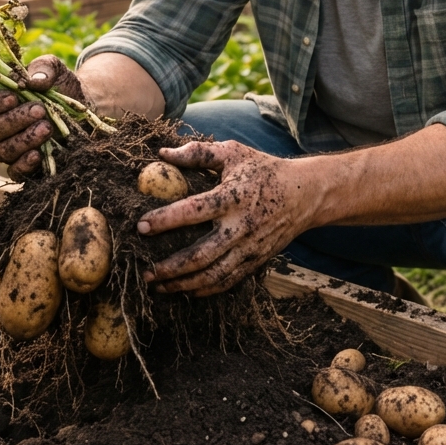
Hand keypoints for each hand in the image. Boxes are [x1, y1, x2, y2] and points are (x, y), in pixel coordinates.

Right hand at [0, 55, 84, 180]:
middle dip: (15, 120)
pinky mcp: (26, 164)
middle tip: (40, 110)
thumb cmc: (61, 85)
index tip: (13, 97)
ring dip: (24, 139)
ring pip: (3, 150)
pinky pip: (15, 171)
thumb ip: (44, 68)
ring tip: (47, 127)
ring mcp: (11, 146)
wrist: (84, 106)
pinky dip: (24, 165)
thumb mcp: (55, 69)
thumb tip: (34, 82)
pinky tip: (38, 154)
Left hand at [135, 140, 316, 295]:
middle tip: (144, 271)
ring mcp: (250, 248)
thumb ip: (199, 153)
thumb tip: (163, 154)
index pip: (194, 210)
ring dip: (183, 284)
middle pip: (202, 254)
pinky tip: (186, 291)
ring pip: (213, 274)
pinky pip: (228, 281)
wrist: (304, 194)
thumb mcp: (234, 153)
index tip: (141, 226)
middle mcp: (241, 226)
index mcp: (233, 197)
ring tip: (158, 286)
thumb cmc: (263, 170)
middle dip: (170, 267)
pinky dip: (205, 290)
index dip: (166, 219)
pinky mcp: (256, 261)